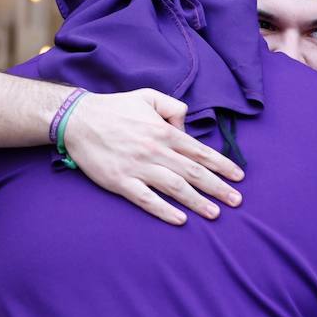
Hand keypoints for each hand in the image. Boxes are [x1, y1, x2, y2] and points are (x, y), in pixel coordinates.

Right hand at [62, 88, 243, 224]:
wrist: (77, 119)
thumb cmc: (114, 108)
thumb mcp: (147, 97)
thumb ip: (173, 107)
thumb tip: (186, 127)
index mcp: (163, 131)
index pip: (200, 151)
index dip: (222, 165)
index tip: (238, 177)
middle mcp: (154, 151)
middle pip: (193, 172)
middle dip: (218, 187)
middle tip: (237, 201)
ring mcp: (137, 167)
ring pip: (174, 187)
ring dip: (197, 201)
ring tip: (215, 213)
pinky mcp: (120, 181)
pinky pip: (146, 199)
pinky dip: (164, 210)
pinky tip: (180, 219)